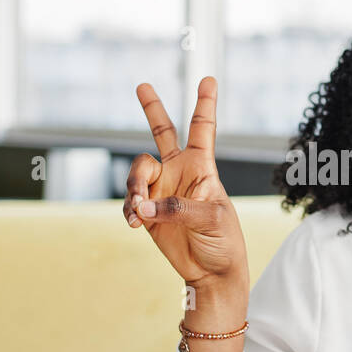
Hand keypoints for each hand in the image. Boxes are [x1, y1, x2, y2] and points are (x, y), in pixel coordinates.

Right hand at [123, 77, 249, 293]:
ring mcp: (161, 190)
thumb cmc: (223, 241)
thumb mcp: (212, 219)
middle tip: (142, 85)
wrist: (211, 272)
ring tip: (139, 209)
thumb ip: (178, 208)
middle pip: (163, 133)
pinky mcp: (147, 212)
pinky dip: (129, 210)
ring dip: (134, 187)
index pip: (203, 129)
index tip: (208, 79)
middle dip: (152, 109)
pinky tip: (136, 222)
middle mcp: (179, 173)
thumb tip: (144, 206)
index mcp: (202, 167)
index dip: (205, 104)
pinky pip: (130, 202)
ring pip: (138, 171)